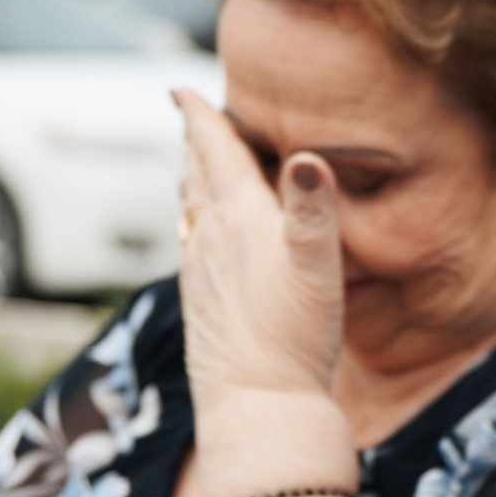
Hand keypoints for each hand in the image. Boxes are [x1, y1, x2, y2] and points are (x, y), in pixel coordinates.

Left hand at [173, 89, 359, 496]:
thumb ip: (311, 209)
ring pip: (191, 211)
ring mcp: (201, 273)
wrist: (260, 407)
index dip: (198, 117)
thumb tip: (306, 156)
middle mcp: (210, 240)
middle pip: (196, 176)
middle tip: (193, 116)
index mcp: (238, 219)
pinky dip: (196, 223)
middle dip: (196, 142)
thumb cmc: (293, 338)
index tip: (179, 90)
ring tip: (196, 165)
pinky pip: (193, 246)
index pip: (213, 153)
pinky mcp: (201, 304)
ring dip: (193, 181)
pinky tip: (202, 238)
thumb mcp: (316, 267)